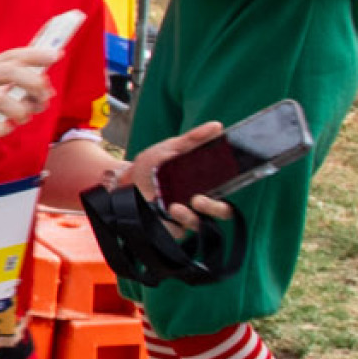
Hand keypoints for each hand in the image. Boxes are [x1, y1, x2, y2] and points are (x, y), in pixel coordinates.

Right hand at [0, 48, 55, 161]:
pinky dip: (2, 128)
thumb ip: (3, 87)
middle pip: (9, 72)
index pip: (10, 56)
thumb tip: (42, 90)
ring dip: (21, 109)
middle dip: (34, 82)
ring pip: (1, 98)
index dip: (35, 54)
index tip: (56, 55)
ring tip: (24, 118)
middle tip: (45, 96)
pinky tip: (4, 130)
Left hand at [113, 118, 235, 232]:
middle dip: (214, 208)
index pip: (227, 188)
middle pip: (221, 212)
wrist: (122, 182)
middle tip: (199, 199)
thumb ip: (193, 139)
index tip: (233, 178)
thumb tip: (217, 126)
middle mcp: (198, 203)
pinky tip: (164, 213)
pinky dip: (171, 224)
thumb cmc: (151, 166)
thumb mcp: (171, 148)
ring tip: (175, 207)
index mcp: (204, 184)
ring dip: (190, 216)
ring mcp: (184, 217)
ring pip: (199, 224)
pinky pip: (177, 232)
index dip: (235, 186)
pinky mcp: (169, 229)